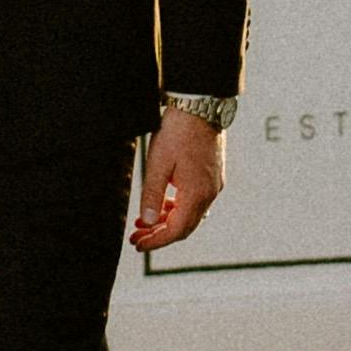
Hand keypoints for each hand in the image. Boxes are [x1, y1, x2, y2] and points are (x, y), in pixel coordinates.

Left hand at [131, 104, 226, 255]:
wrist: (200, 106)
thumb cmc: (178, 131)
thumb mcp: (158, 163)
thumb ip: (153, 195)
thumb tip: (148, 222)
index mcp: (197, 194)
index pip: (176, 230)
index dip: (156, 241)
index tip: (138, 244)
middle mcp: (209, 193)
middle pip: (185, 227)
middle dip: (160, 234)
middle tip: (137, 236)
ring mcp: (213, 185)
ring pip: (190, 215)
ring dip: (168, 221)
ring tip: (145, 221)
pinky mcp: (212, 176)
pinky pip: (195, 202)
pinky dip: (178, 208)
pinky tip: (163, 204)